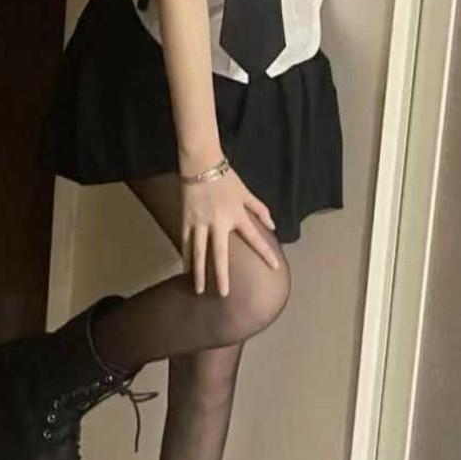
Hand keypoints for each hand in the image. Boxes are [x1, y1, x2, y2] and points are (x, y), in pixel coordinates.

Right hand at [181, 168, 277, 296]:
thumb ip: (259, 210)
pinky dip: (186, 256)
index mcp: (236, 216)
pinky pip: (186, 242)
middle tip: (223, 294)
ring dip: (198, 272)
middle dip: (221, 275)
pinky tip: (186, 269)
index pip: (254, 238)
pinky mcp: (186, 220)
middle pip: (219, 254)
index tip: (274, 268)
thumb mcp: (246, 193)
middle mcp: (218, 223)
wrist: (201, 165)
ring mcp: (200, 223)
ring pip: (198, 252)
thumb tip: (273, 226)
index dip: (265, 252)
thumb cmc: (226, 179)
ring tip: (199, 289)